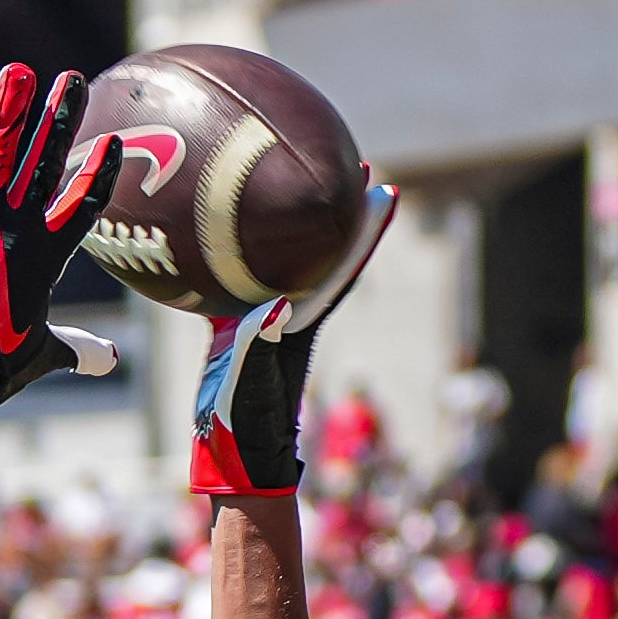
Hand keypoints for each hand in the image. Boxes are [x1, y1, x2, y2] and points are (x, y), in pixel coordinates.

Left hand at [0, 65, 125, 428]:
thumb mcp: (40, 354)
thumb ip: (75, 348)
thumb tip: (108, 361)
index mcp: (47, 255)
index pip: (83, 204)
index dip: (100, 174)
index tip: (113, 142)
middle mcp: (17, 227)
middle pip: (46, 162)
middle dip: (60, 118)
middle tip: (73, 80)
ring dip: (8, 111)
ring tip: (18, 72)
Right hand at [188, 187, 394, 499]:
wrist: (232, 453)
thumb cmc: (245, 423)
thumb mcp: (250, 383)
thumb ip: (257, 344)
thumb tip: (277, 304)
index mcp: (301, 322)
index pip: (340, 267)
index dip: (362, 230)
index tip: (385, 190)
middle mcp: (292, 313)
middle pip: (323, 251)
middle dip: (341, 211)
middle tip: (356, 166)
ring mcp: (268, 319)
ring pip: (291, 260)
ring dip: (302, 225)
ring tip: (305, 181)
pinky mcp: (241, 325)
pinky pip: (249, 277)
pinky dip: (249, 251)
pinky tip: (236, 229)